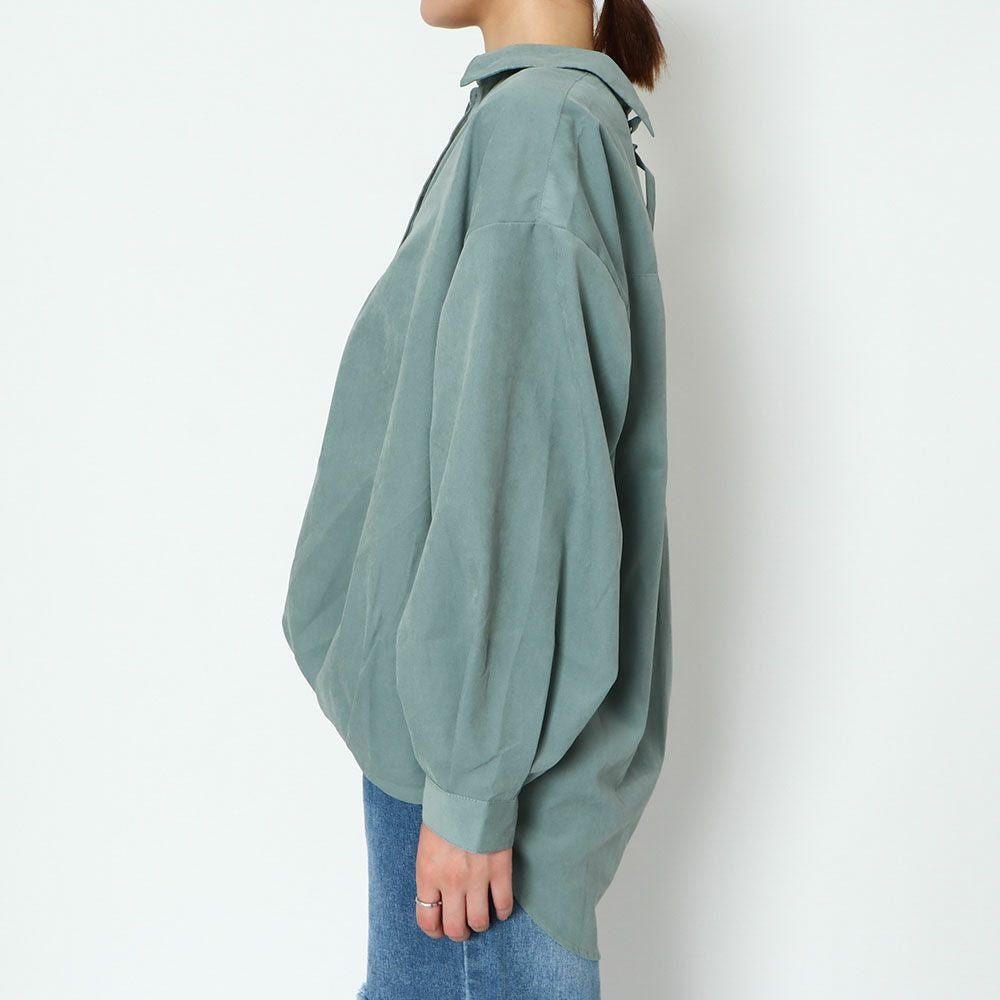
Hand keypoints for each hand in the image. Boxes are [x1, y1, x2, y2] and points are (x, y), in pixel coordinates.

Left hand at [414, 821, 513, 941]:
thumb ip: (431, 872)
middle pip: (455, 928)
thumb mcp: (427, 844)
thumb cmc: (445, 812)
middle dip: (459, 932)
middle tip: (462, 926)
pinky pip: (503, 904)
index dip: (434, 930)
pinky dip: (502, 911)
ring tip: (480, 917)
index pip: (427, 919)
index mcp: (428, 873)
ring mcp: (477, 877)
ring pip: (479, 921)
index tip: (439, 929)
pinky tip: (500, 908)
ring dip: (480, 923)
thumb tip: (439, 895)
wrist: (470, 789)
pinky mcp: (500, 869)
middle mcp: (451, 881)